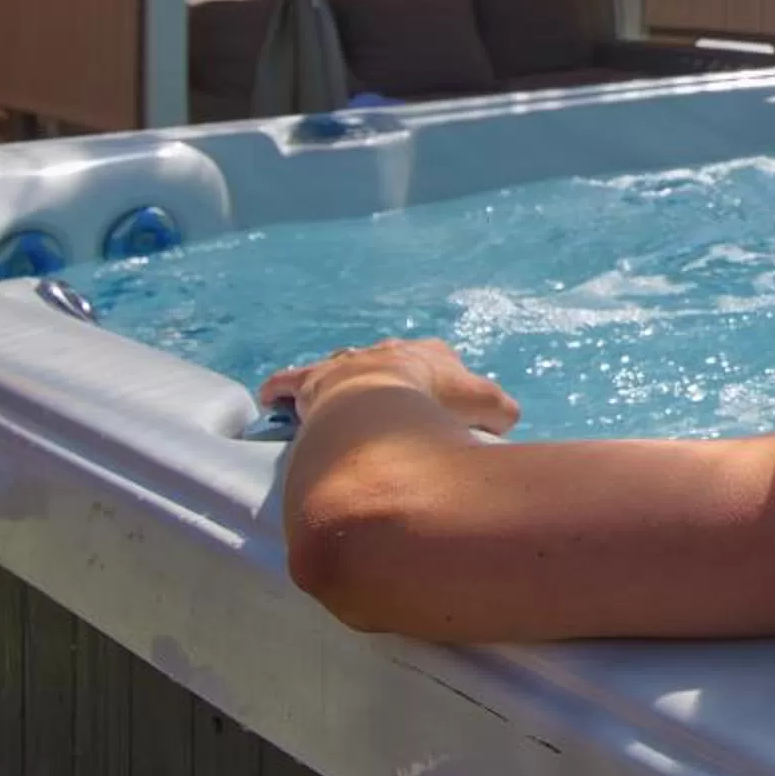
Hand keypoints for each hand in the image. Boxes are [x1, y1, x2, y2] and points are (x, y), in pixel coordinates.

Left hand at [259, 339, 520, 434]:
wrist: (382, 404)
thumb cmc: (436, 407)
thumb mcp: (492, 409)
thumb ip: (502, 413)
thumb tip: (503, 425)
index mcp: (430, 354)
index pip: (439, 361)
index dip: (442, 385)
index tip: (440, 407)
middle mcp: (387, 351)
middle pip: (389, 361)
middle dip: (389, 379)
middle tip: (390, 411)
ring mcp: (347, 363)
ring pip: (342, 368)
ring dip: (340, 384)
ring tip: (337, 406)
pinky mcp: (312, 380)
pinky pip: (289, 382)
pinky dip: (281, 390)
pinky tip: (271, 400)